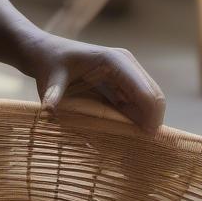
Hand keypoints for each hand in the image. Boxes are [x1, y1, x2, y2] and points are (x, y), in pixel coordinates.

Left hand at [16, 33, 166, 133]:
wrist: (47, 53)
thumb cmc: (49, 63)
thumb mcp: (50, 79)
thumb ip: (53, 94)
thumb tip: (48, 110)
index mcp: (115, 61)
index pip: (145, 92)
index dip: (151, 117)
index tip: (145, 140)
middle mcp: (127, 64)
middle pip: (154, 98)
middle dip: (151, 123)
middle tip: (141, 148)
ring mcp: (128, 72)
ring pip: (149, 103)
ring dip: (144, 123)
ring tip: (132, 144)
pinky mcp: (124, 82)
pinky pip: (138, 105)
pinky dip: (136, 120)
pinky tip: (124, 134)